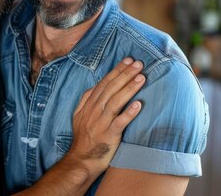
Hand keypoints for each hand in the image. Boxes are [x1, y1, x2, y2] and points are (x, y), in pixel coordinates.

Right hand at [65, 58, 144, 179]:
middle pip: (111, 89)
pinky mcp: (109, 134)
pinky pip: (120, 122)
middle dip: (125, 74)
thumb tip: (95, 86)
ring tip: (141, 77)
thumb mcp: (79, 116)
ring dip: (129, 88)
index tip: (127, 61)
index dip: (116, 71)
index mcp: (88, 105)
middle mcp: (94, 111)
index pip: (104, 83)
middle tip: (138, 63)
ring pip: (116, 101)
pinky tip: (139, 104)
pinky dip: (129, 113)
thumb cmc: (83, 138)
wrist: (81, 159)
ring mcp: (101, 122)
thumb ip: (86, 100)